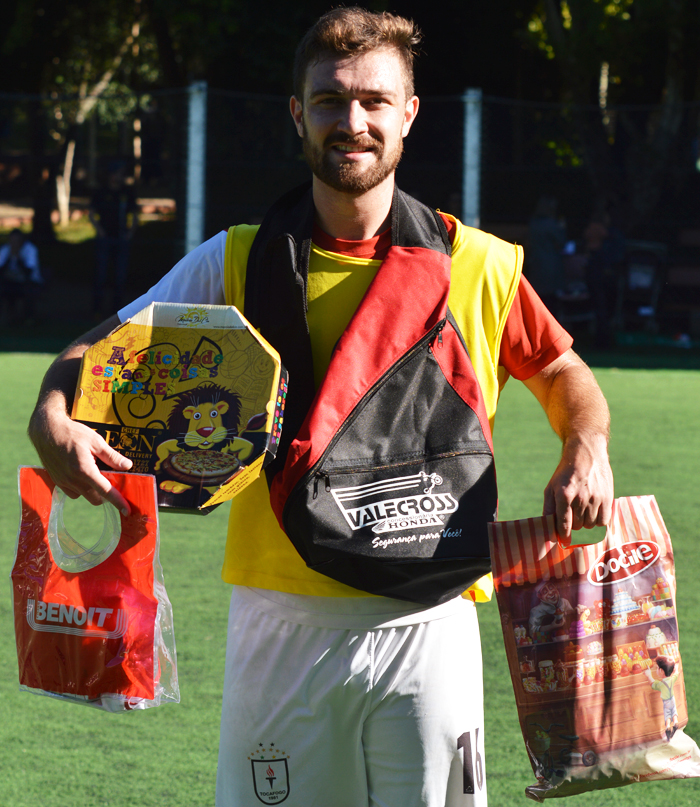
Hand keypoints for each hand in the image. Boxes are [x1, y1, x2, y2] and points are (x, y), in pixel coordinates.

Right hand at [29, 399, 132, 514]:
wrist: (47, 431)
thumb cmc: (73, 433)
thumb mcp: (96, 441)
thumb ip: (112, 456)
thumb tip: (128, 466)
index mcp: (85, 470)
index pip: (105, 491)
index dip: (118, 502)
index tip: (127, 511)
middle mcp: (73, 480)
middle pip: (96, 499)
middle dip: (105, 493)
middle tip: (109, 479)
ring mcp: (63, 482)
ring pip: (84, 495)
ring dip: (91, 489)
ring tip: (92, 471)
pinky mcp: (57, 481)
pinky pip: (72, 492)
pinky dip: (80, 487)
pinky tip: (80, 473)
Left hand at [543, 432, 612, 544]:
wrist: (586, 454)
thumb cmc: (565, 473)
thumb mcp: (551, 487)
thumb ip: (548, 508)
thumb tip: (547, 528)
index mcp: (564, 495)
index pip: (564, 524)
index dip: (563, 535)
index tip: (563, 540)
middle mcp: (580, 498)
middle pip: (577, 526)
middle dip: (573, 525)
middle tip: (572, 516)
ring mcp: (596, 498)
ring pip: (590, 525)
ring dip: (585, 522)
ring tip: (582, 510)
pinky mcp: (608, 498)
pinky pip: (603, 521)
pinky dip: (597, 520)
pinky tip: (593, 511)